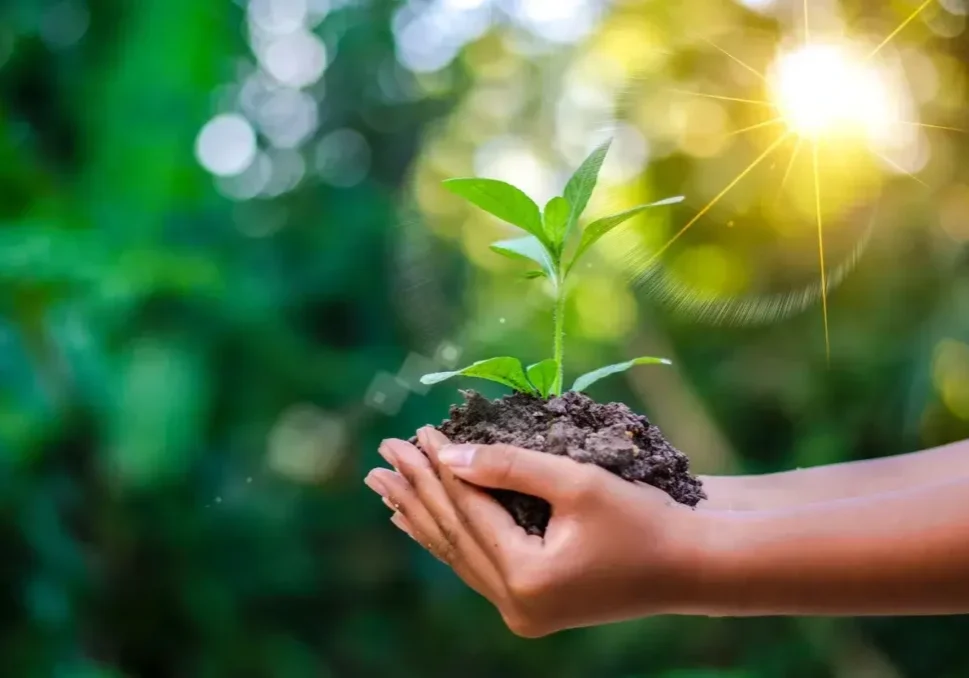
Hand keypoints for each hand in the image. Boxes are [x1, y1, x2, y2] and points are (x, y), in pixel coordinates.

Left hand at [364, 428, 710, 636]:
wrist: (690, 565)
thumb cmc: (643, 519)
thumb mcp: (576, 482)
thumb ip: (509, 466)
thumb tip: (448, 456)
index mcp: (526, 580)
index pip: (468, 514)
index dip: (440, 470)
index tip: (416, 432)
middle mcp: (516, 606)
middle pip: (453, 537)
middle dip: (416, 492)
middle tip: (382, 455)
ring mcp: (522, 611)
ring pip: (459, 554)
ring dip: (422, 516)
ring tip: (385, 487)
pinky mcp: (531, 604)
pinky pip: (476, 565)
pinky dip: (449, 537)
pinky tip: (420, 522)